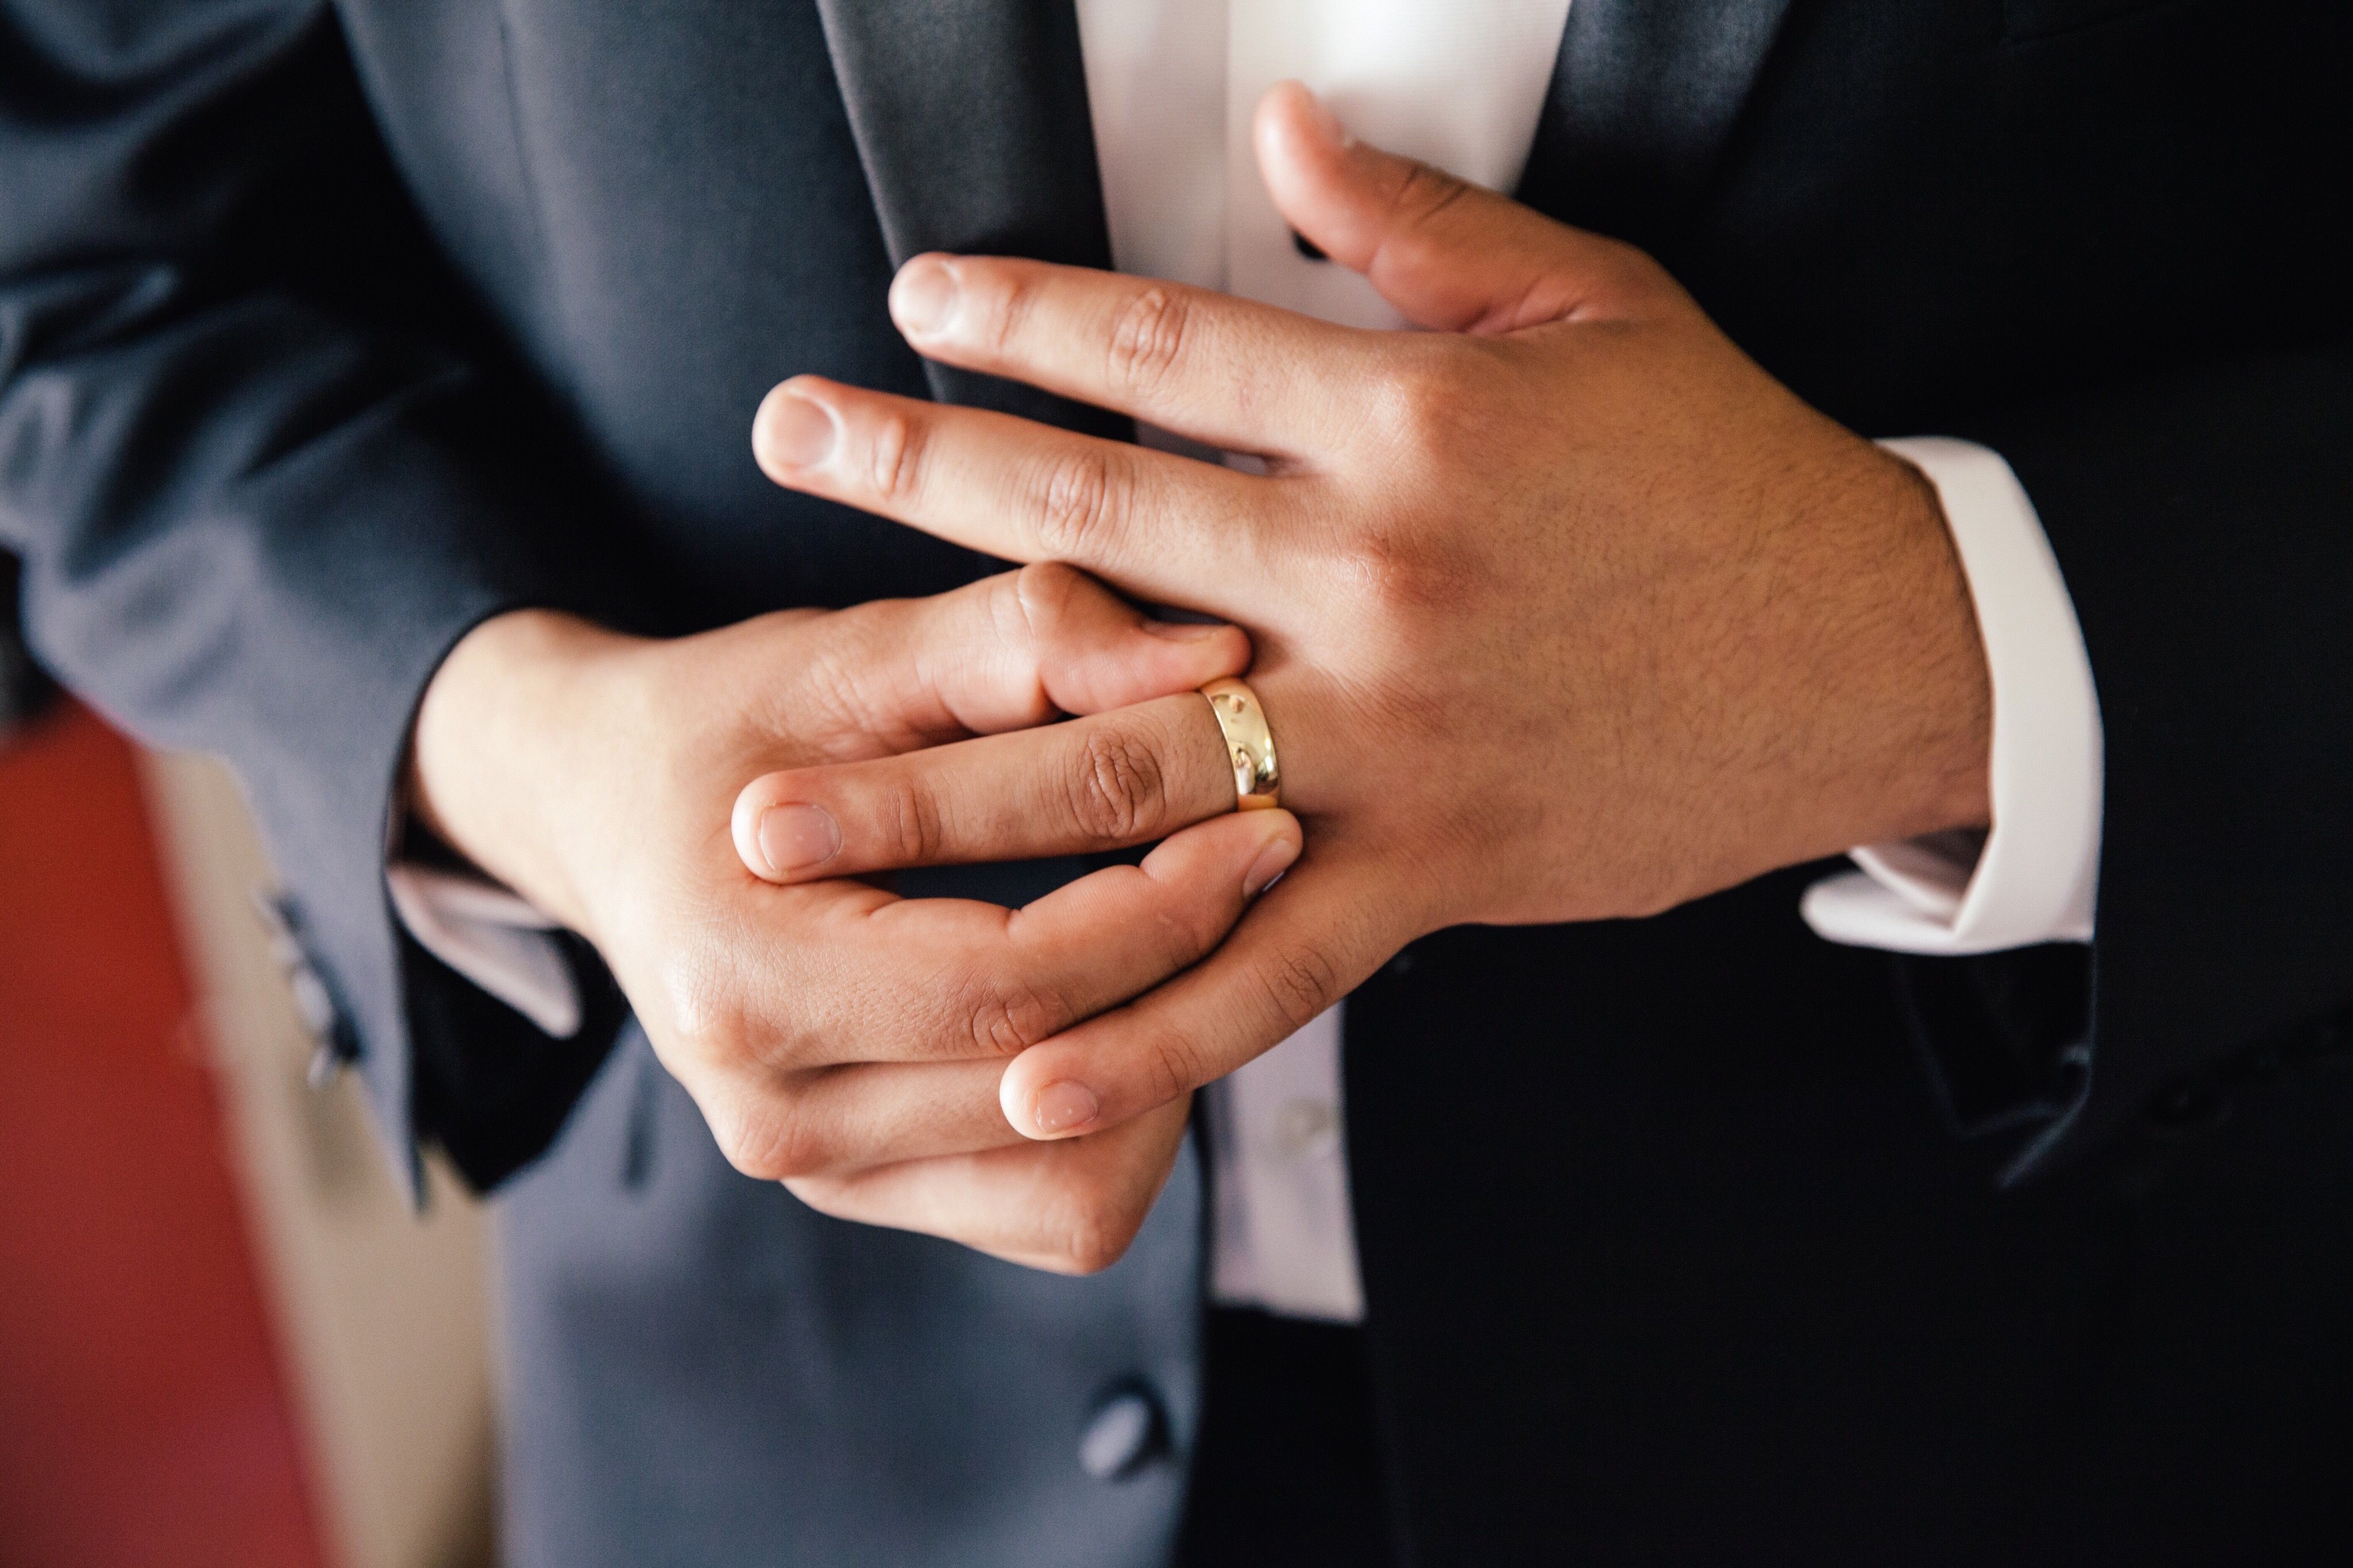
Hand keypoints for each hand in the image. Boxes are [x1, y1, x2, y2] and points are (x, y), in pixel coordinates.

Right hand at [407, 567, 1300, 1271]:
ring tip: (1195, 925)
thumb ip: (1024, 640)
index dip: (1159, 912)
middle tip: (1274, 854)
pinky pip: (1054, 1211)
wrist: (606, 809)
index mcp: (739, 983)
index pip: (1006, 988)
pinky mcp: (865, 1189)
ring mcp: (813, 1170)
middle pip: (1051, 1089)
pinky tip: (1127, 998)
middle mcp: (766, 1113)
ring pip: (1076, 1183)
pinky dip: (1123, 1120)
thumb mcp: (854, 653)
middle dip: (1193, 976)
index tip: (1263, 820)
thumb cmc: (732, 719)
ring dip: (1169, 1060)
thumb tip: (1214, 658)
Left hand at [745, 82, 1992, 1145]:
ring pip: (1129, 770)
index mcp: (1411, 426)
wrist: (1881, 649)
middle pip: (1097, 530)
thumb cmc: (1727, 469)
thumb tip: (1278, 129)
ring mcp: (1392, 746)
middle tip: (774, 451)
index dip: (1021, 317)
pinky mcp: (1433, 875)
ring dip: (938, 796)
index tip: (907, 300)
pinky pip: (1266, 966)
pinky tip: (1015, 1068)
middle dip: (915, 484)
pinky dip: (1144, 1025)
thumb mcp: (1597, 307)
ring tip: (777, 817)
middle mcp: (1375, 584)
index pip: (1165, 354)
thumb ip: (1419, 227)